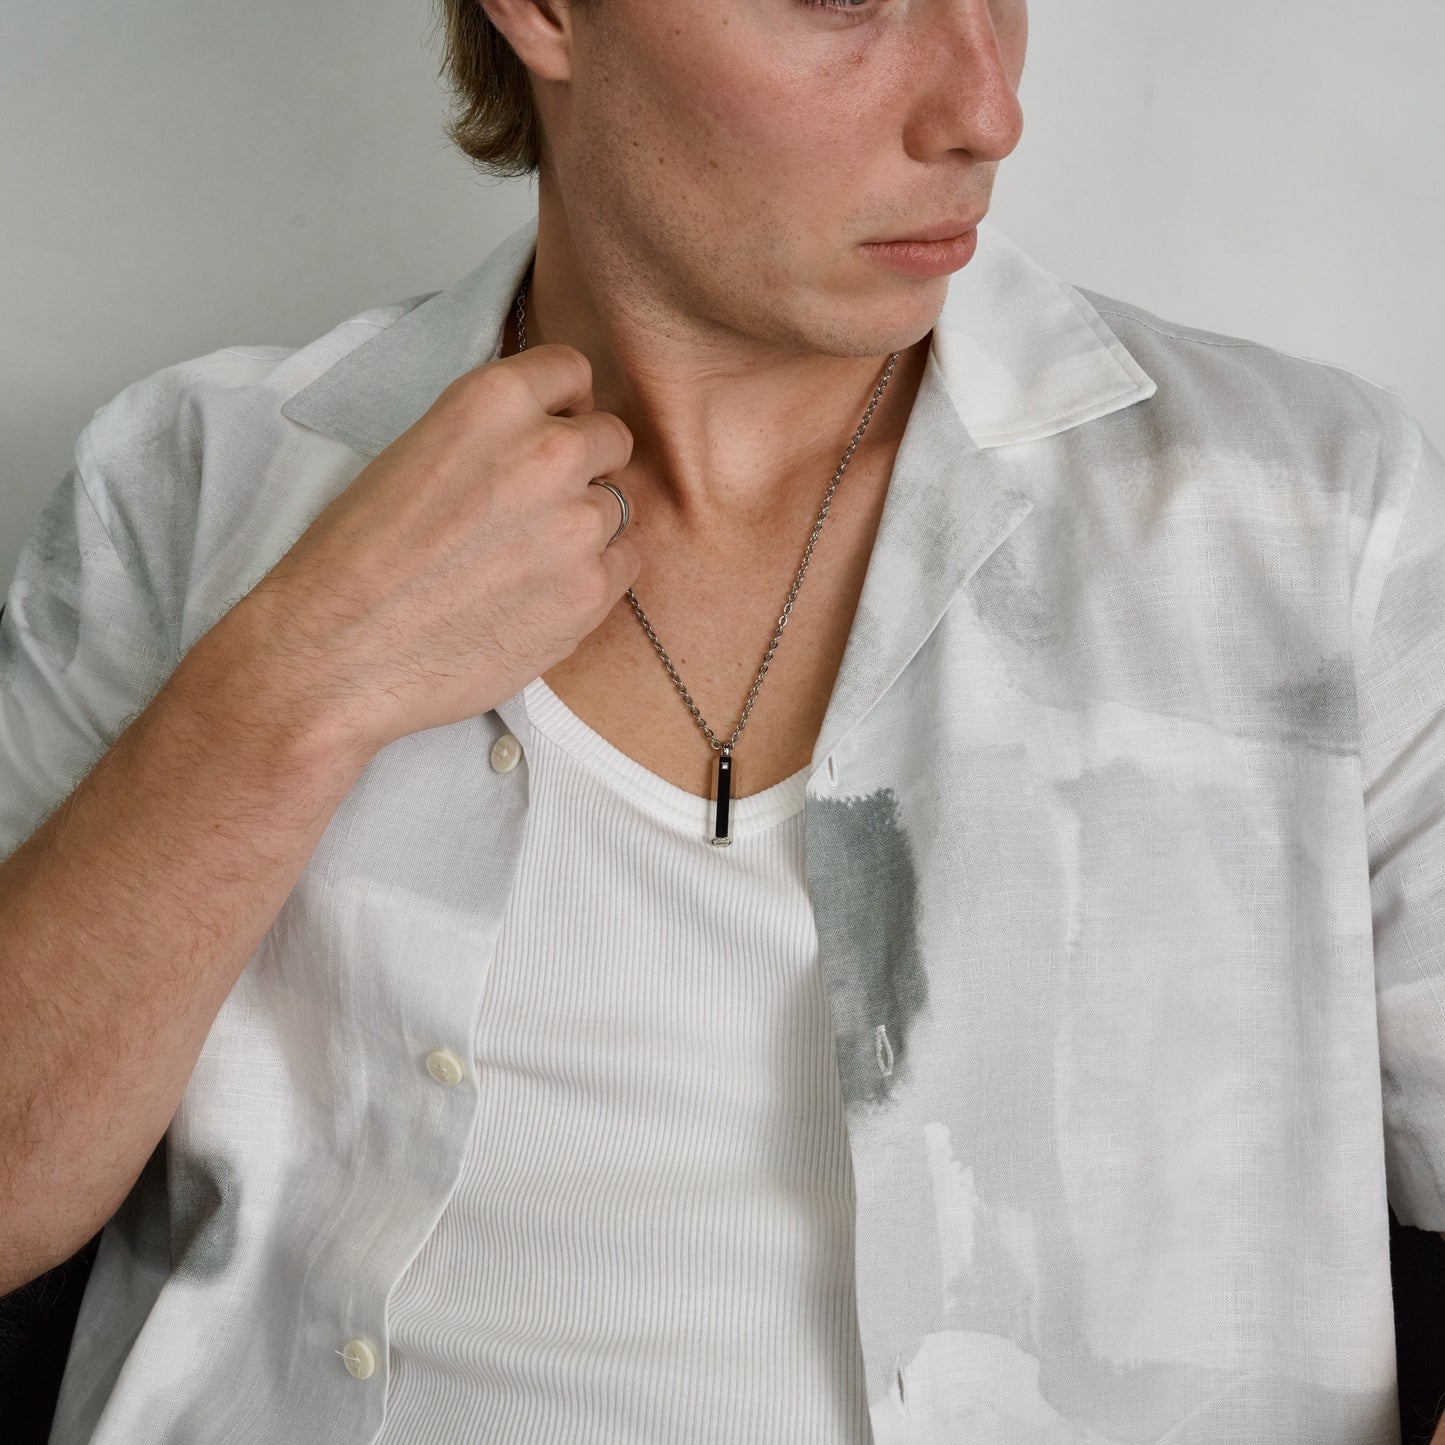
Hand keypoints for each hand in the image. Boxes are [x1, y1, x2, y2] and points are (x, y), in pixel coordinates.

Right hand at [238, 343, 639, 759]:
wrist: (335, 651)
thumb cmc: (354, 557)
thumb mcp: (415, 449)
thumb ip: (489, 434)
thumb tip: (539, 435)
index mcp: (494, 400)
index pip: (572, 371)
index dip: (562, 404)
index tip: (550, 428)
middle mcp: (549, 451)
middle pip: (610, 439)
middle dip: (583, 465)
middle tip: (535, 506)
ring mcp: (578, 524)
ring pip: (617, 507)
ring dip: (584, 526)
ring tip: (521, 561)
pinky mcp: (590, 592)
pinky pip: (624, 564)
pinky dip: (593, 576)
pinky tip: (538, 594)